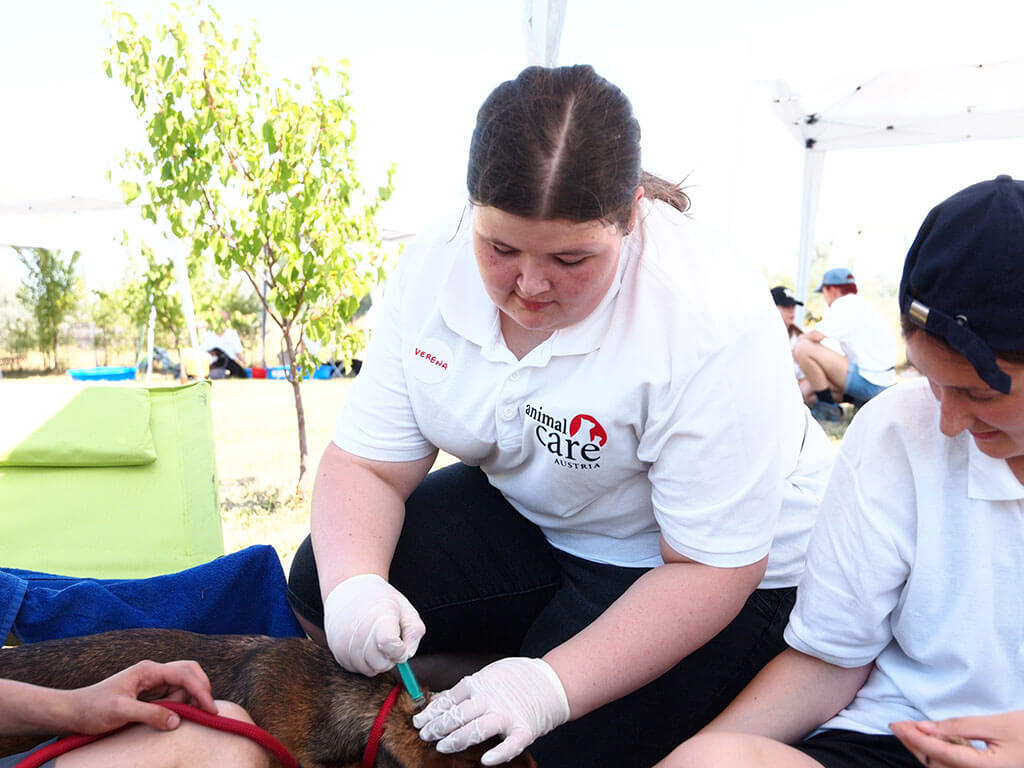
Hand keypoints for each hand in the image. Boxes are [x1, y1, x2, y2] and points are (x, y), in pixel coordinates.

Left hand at [66, 659, 217, 733]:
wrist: (72, 712)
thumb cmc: (92, 709)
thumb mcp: (121, 712)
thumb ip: (150, 713)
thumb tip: (178, 720)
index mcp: (149, 670)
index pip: (185, 675)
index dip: (202, 691)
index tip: (210, 710)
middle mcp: (153, 672)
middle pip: (190, 672)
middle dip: (200, 690)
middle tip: (205, 711)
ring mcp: (151, 682)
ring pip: (183, 685)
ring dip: (186, 701)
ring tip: (173, 718)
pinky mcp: (149, 694)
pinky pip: (173, 695)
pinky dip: (178, 705)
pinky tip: (171, 717)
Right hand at [323, 573, 424, 675]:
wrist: (347, 590)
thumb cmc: (380, 600)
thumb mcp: (405, 608)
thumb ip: (414, 632)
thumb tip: (407, 655)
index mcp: (380, 618)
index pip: (391, 646)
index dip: (400, 650)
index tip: (400, 642)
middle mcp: (359, 633)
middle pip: (382, 663)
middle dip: (390, 657)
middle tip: (388, 639)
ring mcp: (345, 644)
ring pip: (369, 670)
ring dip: (377, 661)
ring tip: (375, 640)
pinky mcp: (337, 652)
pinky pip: (356, 669)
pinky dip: (363, 662)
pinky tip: (364, 644)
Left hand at [413, 657, 569, 765]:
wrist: (550, 681)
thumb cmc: (516, 678)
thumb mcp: (487, 675)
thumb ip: (465, 690)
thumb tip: (439, 702)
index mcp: (480, 683)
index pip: (450, 699)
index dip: (433, 712)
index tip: (420, 721)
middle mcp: (491, 699)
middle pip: (459, 714)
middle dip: (439, 726)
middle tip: (425, 735)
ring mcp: (507, 715)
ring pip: (478, 729)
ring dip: (458, 739)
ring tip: (443, 746)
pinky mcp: (524, 730)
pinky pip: (511, 745)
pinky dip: (499, 754)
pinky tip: (486, 761)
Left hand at [891, 711, 1023, 767]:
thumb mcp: (998, 724)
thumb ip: (961, 727)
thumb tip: (927, 727)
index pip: (941, 754)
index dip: (916, 739)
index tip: (898, 724)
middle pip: (939, 765)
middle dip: (915, 745)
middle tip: (897, 725)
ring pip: (946, 767)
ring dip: (925, 750)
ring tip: (909, 731)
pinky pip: (957, 766)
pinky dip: (941, 753)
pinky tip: (933, 739)